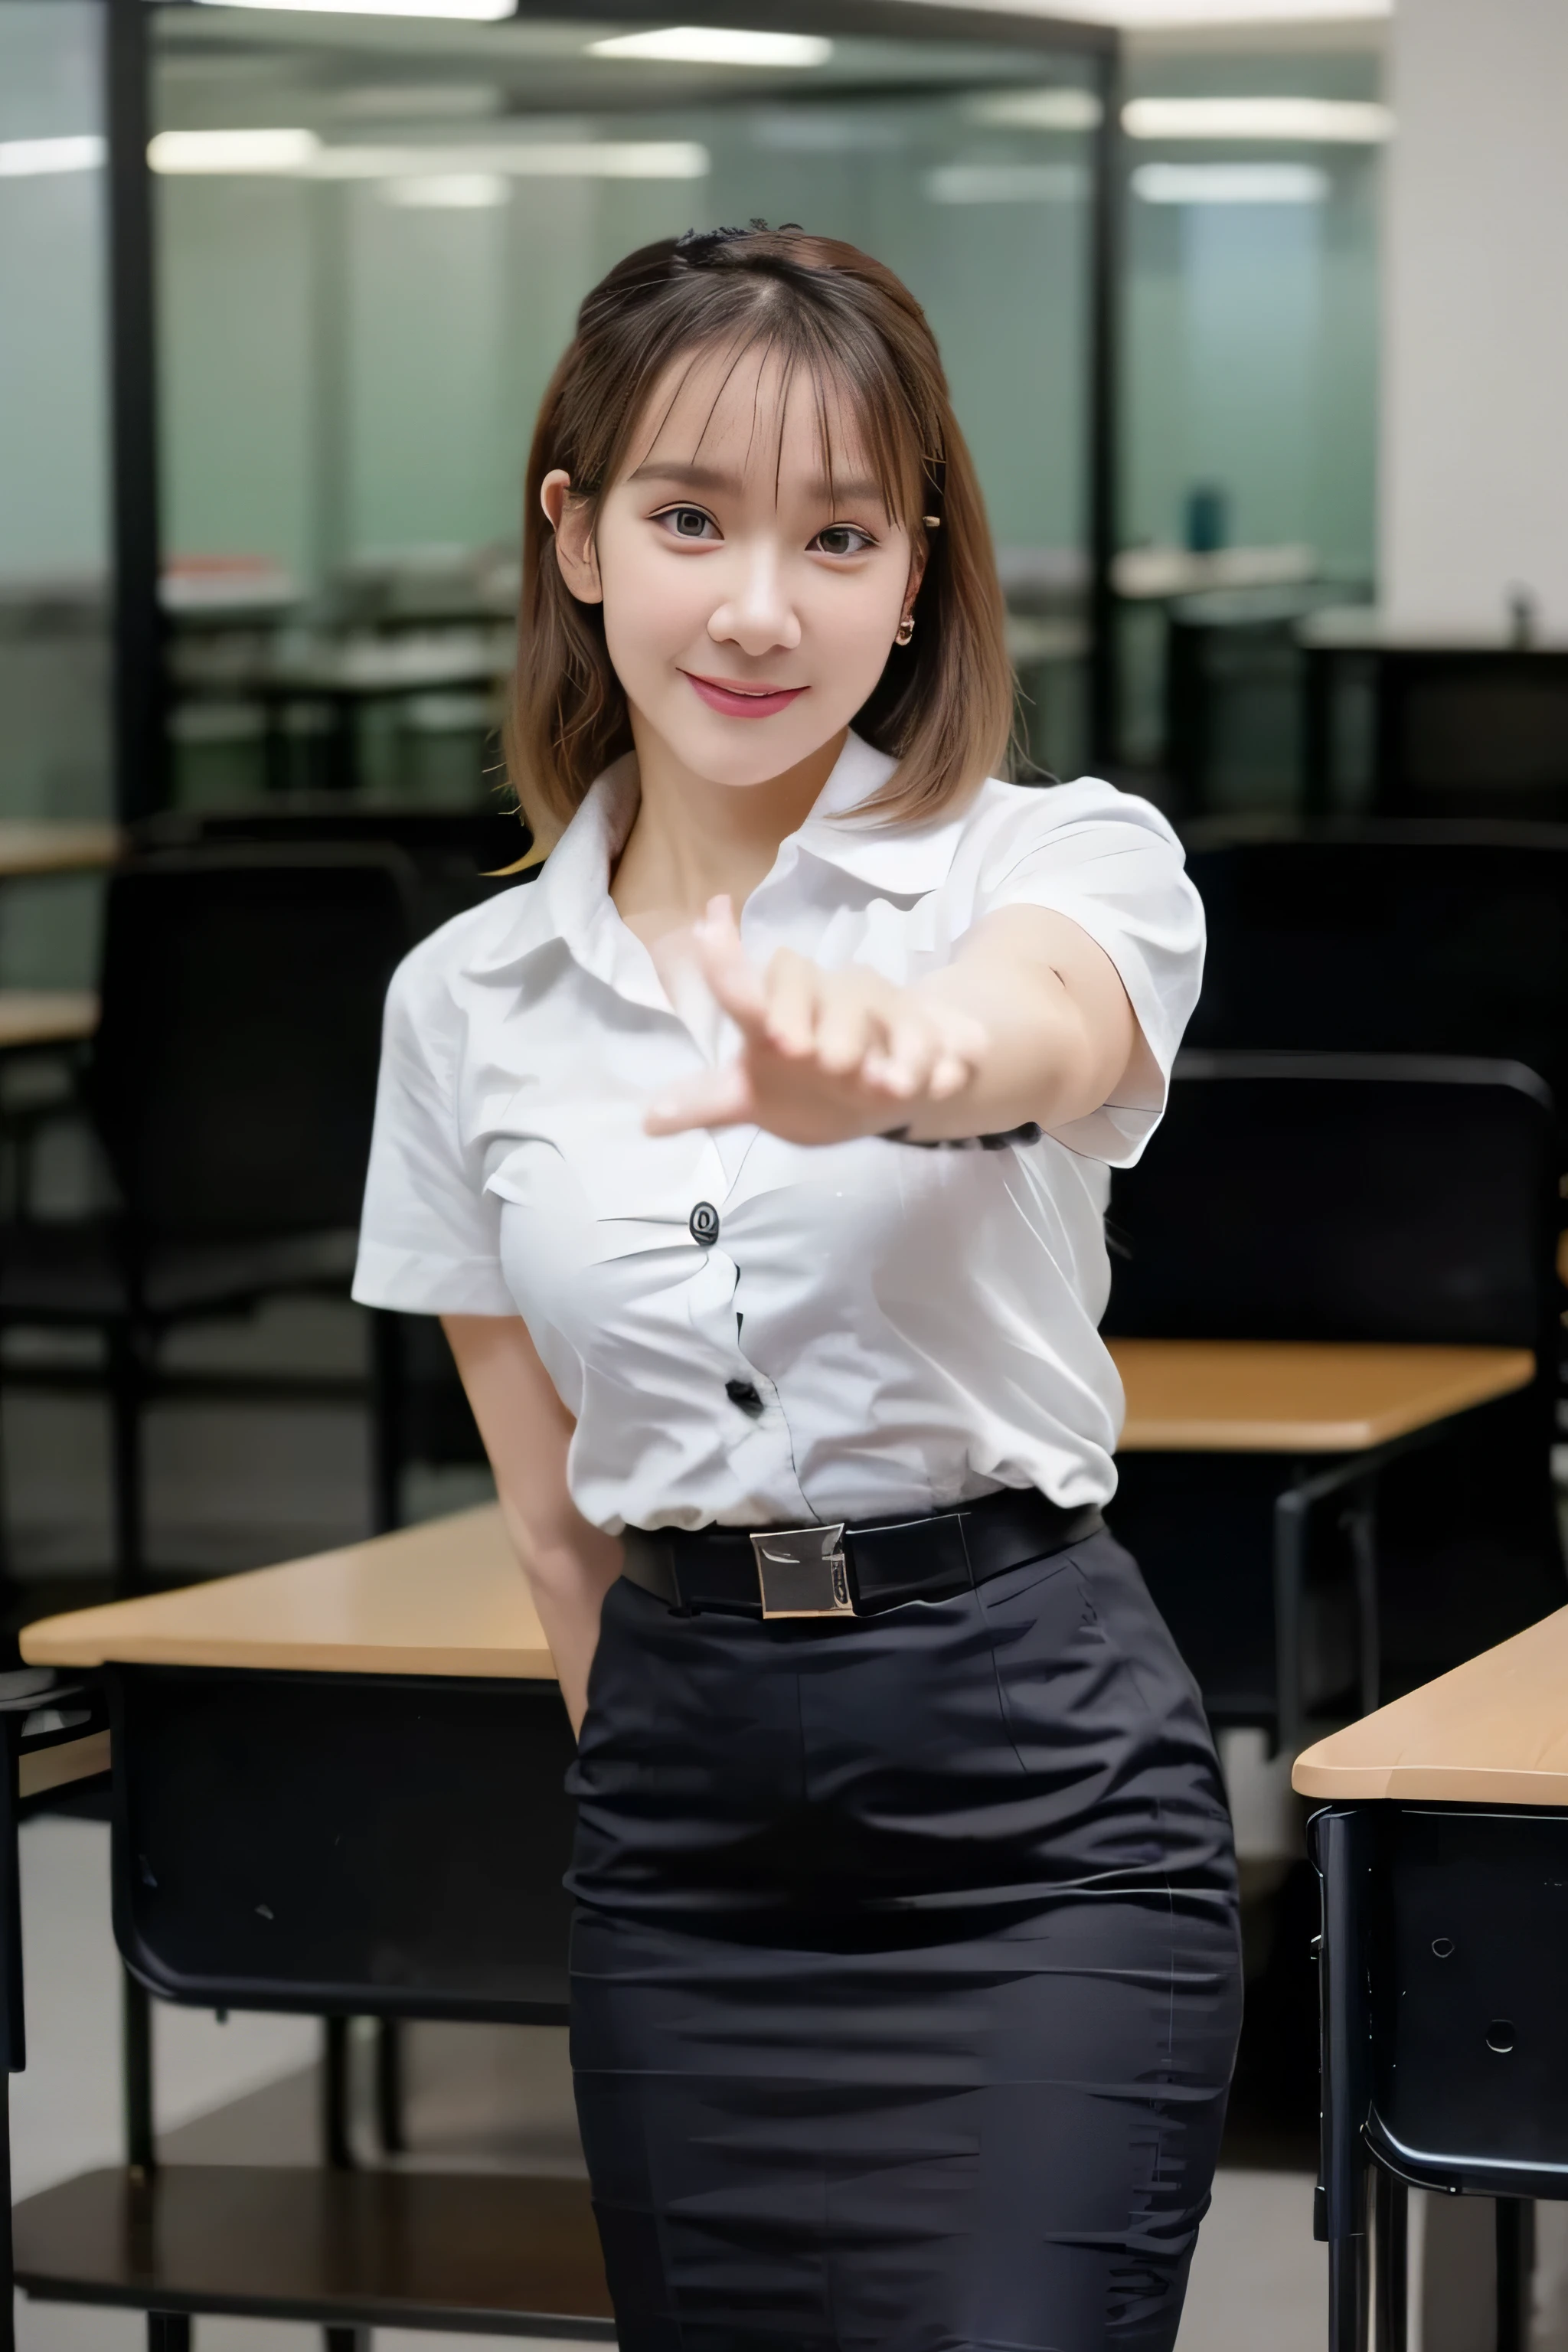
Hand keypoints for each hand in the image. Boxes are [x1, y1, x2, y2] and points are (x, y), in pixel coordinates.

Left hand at [644, 897, 986, 1143]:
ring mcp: (889, 1015)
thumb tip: (648, 1121)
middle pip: (827, 992)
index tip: (709, 914)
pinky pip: (948, 1039)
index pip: (747, 985)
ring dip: (891, 1046)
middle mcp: (833, 1002)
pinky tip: (948, 1078)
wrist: (881, 1081)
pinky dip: (949, 1056)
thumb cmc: (805, 1081)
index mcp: (780, 1015)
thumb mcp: (754, 1096)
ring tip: (887, 1086)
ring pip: (892, 1015)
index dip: (725, 958)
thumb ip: (708, 1103)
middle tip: (799, 1052)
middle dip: (816, 1017)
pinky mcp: (937, 1034)